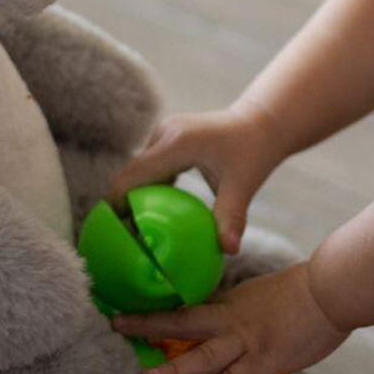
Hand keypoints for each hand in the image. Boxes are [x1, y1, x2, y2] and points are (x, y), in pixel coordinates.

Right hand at [107, 100, 285, 253]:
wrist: (262, 123)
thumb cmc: (255, 152)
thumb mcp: (244, 185)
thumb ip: (231, 217)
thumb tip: (229, 251)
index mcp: (176, 143)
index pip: (132, 175)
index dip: (115, 203)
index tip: (111, 233)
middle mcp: (164, 133)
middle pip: (130, 174)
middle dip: (121, 205)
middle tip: (120, 241)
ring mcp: (164, 133)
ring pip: (138, 172)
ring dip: (133, 198)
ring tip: (131, 233)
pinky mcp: (167, 138)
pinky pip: (149, 168)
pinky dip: (147, 190)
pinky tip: (149, 216)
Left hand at [113, 262, 348, 373]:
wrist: (331, 291)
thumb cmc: (304, 294)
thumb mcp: (262, 297)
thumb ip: (238, 313)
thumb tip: (222, 330)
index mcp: (230, 304)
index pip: (186, 310)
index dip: (155, 312)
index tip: (124, 313)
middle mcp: (231, 322)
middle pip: (183, 322)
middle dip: (148, 326)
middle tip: (116, 326)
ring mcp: (247, 344)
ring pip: (203, 358)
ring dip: (175, 370)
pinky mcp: (265, 364)